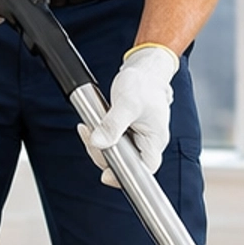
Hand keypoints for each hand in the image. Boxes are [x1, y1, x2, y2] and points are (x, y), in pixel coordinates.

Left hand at [86, 45, 178, 183]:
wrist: (145, 68)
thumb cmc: (144, 83)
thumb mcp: (127, 104)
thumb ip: (112, 125)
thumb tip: (98, 143)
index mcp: (155, 141)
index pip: (143, 171)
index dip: (124, 176)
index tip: (106, 176)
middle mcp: (147, 143)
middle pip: (123, 163)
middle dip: (102, 153)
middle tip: (90, 134)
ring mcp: (137, 138)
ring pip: (114, 153)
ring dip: (98, 143)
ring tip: (88, 127)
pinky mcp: (127, 132)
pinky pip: (110, 142)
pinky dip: (99, 135)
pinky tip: (91, 125)